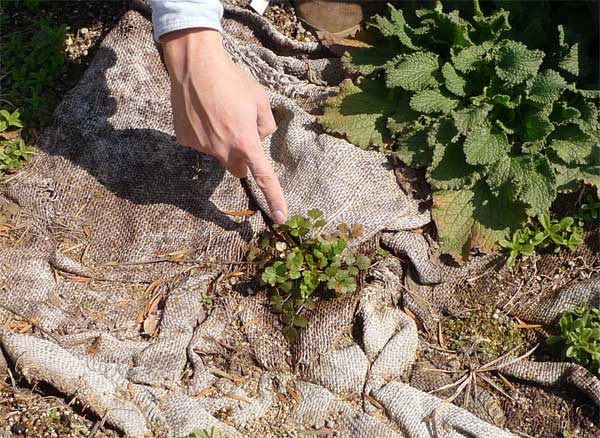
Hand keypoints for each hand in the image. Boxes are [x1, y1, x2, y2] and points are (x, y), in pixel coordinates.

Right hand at [161, 28, 287, 223]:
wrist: (195, 66)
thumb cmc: (231, 80)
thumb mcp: (260, 100)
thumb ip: (266, 126)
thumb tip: (259, 139)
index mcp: (245, 141)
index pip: (264, 177)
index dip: (275, 198)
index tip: (281, 217)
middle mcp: (223, 149)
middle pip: (238, 169)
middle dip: (243, 158)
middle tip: (240, 133)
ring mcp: (202, 147)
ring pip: (219, 156)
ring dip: (222, 143)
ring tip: (218, 114)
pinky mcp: (186, 141)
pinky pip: (201, 146)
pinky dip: (204, 135)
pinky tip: (202, 114)